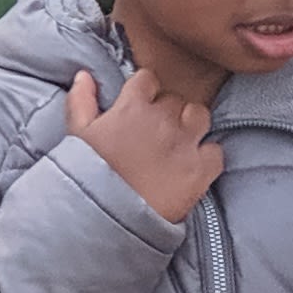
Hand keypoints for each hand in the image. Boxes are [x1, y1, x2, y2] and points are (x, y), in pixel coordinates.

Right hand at [65, 66, 227, 222]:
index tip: (139, 106)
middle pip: (174, 99)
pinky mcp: (201, 170)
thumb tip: (84, 74)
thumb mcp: (76, 134)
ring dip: (191, 125)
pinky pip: (216, 151)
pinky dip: (208, 157)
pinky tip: (193, 166)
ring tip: (178, 143)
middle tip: (154, 133)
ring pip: (200, 115)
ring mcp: (185, 143)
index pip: (148, 78)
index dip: (144, 91)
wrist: (107, 219)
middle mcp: (163, 119)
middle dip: (166, 111)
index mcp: (132, 107)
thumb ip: (81, 100)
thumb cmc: (88, 176)